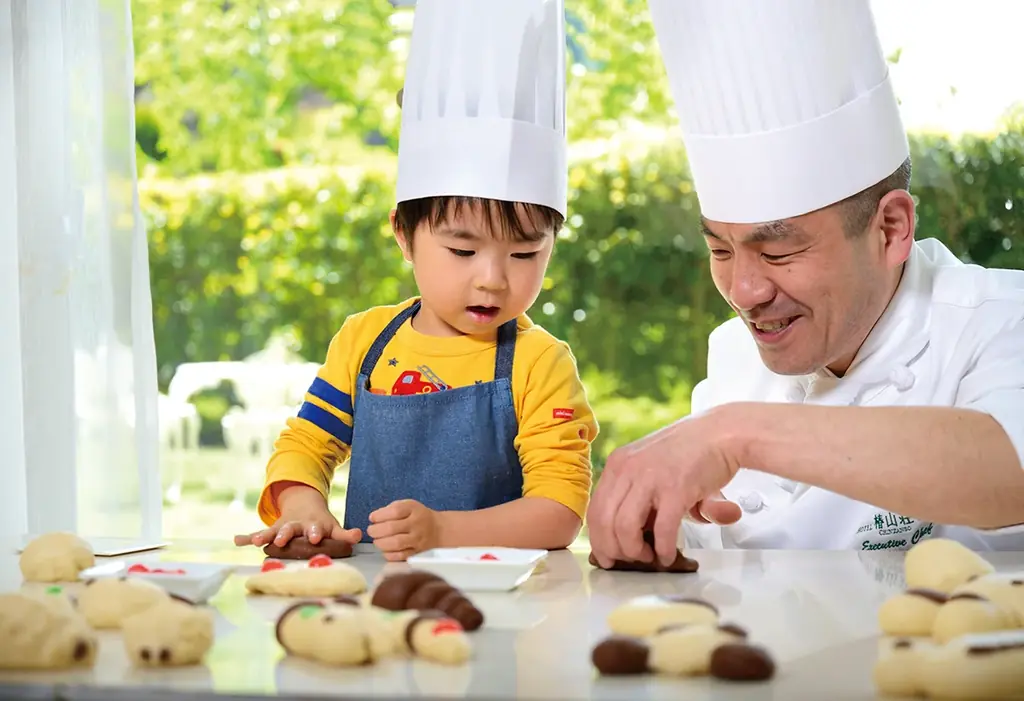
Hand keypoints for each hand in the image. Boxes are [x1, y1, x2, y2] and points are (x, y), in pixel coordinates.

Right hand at [234, 483, 361, 547]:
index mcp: (312, 525)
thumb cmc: (320, 523)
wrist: (304, 506)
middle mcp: (295, 525)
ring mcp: (281, 527)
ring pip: (272, 531)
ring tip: (256, 540)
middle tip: (282, 540)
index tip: (314, 537)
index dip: (314, 533)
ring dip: (264, 535)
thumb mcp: (333, 527)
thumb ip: (344, 534)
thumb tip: (358, 535)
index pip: (314, 529)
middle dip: (286, 534)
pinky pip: (256, 534)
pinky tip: (237, 540)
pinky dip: (247, 537)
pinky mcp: (271, 530)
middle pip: (290, 529)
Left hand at [366, 499, 440, 560]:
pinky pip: (400, 556)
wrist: (438, 530)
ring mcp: (418, 540)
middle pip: (391, 528)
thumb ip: (391, 509)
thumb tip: (374, 518)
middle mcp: (417, 524)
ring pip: (395, 543)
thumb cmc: (417, 516)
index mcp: (413, 509)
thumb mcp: (408, 505)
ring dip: (381, 543)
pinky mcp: (417, 553)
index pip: (394, 511)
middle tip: (371, 531)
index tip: (372, 518)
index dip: (379, 515)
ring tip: (377, 540)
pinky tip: (386, 550)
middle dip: (376, 530)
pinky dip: (388, 554)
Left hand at [586, 407, 743, 568]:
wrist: (723, 433)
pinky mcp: (676, 489)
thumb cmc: (690, 453)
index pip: (595, 508)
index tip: (606, 555)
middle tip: (629, 561)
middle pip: (603, 521)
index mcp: (618, 464)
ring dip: (634, 551)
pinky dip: (663, 549)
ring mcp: (651, 478)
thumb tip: (629, 535)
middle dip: (613, 549)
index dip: (597, 538)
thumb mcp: (650, 468)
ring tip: (649, 556)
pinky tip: (668, 555)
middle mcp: (628, 469)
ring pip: (624, 528)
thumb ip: (636, 496)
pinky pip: (662, 530)